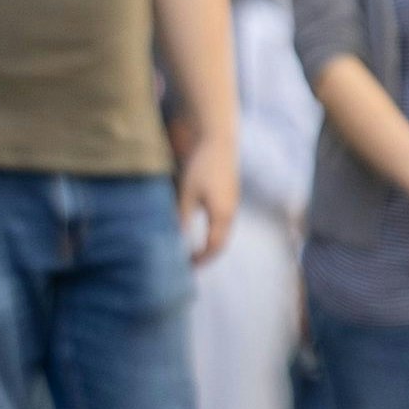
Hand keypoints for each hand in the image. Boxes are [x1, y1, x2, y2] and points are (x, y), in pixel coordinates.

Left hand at [177, 134, 239, 265]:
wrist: (219, 142)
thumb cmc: (201, 166)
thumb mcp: (187, 193)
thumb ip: (182, 217)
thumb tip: (176, 239)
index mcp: (221, 215)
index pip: (213, 247)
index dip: (201, 259)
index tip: (186, 266)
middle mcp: (230, 213)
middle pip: (221, 244)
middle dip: (207, 256)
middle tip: (190, 264)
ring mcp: (232, 204)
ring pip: (223, 233)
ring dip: (211, 245)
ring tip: (195, 251)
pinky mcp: (230, 196)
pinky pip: (224, 223)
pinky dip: (214, 233)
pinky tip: (202, 231)